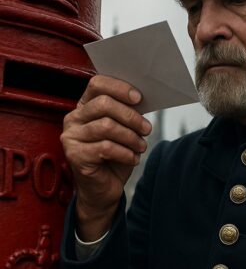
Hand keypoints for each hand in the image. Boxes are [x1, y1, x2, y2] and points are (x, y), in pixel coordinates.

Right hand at [60, 75, 151, 240]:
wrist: (104, 188)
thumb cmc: (115, 156)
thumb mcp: (125, 130)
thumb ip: (128, 113)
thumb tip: (142, 100)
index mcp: (85, 106)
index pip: (97, 84)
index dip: (119, 88)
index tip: (139, 98)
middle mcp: (74, 118)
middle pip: (104, 104)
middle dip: (131, 116)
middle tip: (147, 128)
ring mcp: (71, 136)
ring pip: (107, 126)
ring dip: (131, 137)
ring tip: (141, 146)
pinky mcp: (74, 155)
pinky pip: (106, 148)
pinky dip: (126, 153)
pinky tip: (133, 159)